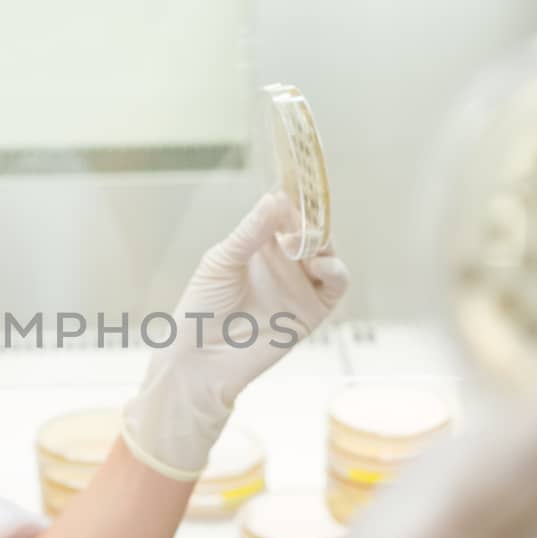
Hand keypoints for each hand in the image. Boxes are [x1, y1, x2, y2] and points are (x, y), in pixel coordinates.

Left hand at [122, 191, 349, 478]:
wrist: (202, 359)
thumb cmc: (201, 309)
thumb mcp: (222, 261)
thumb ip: (251, 232)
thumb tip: (275, 199)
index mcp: (259, 244)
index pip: (285, 212)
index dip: (295, 197)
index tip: (301, 179)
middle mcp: (284, 261)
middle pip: (312, 229)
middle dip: (313, 219)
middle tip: (304, 217)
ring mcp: (300, 284)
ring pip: (328, 252)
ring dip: (324, 242)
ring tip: (306, 245)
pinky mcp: (312, 310)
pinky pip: (335, 284)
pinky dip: (335, 270)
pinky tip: (319, 265)